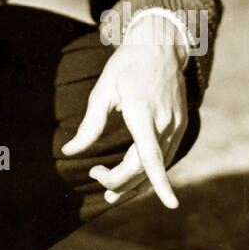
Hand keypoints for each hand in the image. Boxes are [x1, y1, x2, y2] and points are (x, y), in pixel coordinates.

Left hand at [61, 15, 187, 207]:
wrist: (160, 45)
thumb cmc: (128, 65)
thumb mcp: (103, 90)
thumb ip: (89, 125)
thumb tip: (69, 153)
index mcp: (143, 112)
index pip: (152, 156)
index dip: (160, 182)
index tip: (171, 205)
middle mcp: (164, 122)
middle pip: (146, 168)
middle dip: (121, 182)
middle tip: (95, 177)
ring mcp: (175, 125)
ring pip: (158, 166)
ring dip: (135, 183)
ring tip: (110, 192)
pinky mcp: (179, 125)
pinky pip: (165, 157)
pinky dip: (149, 172)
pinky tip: (133, 178)